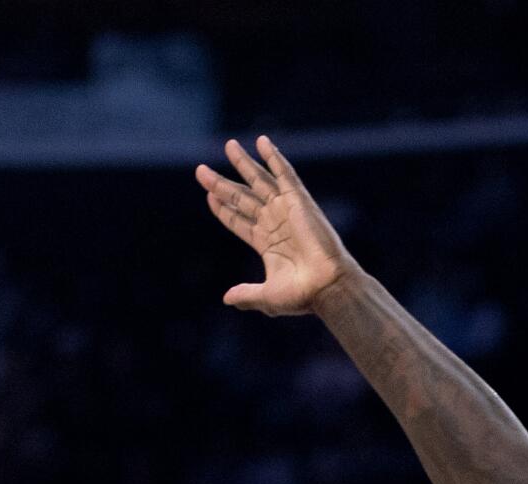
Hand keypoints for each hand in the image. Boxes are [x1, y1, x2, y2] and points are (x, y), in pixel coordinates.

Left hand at [196, 136, 354, 314]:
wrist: (327, 287)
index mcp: (266, 244)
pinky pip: (285, 174)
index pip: (239, 220)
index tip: (208, 196)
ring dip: (243, 163)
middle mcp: (274, 223)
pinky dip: (274, 157)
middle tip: (200, 171)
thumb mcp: (267, 297)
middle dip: (221, 184)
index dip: (223, 209)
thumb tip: (227, 299)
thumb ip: (247, 295)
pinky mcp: (300, 201)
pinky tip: (262, 141)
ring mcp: (286, 210)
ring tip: (228, 145)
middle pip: (242, 198)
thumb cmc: (302, 296)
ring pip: (259, 181)